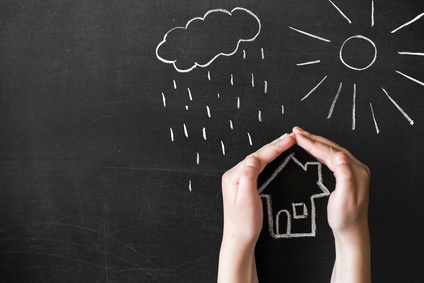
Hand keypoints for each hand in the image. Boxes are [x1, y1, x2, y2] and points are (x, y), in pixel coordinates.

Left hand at [218, 133, 295, 282]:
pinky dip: (268, 159)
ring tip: (285, 142)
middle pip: (257, 155)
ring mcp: (237, 179)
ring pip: (257, 160)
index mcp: (234, 177)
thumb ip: (248, 178)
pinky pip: (257, 167)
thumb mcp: (247, 201)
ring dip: (271, 150)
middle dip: (274, 145)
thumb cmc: (243, 224)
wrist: (239, 240)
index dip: (275, 147)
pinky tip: (274, 157)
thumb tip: (252, 158)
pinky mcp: (243, 185)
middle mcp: (234, 175)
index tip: (289, 139)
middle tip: (290, 137)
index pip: (257, 157)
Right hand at [293, 127, 370, 282]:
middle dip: (312, 138)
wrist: (351, 231)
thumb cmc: (345, 219)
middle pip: (331, 147)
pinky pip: (331, 157)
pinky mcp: (347, 174)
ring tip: (300, 136)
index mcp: (356, 171)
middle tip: (296, 131)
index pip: (330, 152)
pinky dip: (319, 150)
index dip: (312, 143)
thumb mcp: (344, 199)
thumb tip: (340, 155)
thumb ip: (344, 176)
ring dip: (315, 142)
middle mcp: (356, 167)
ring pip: (330, 150)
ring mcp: (352, 170)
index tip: (298, 137)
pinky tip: (312, 148)